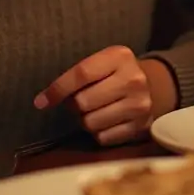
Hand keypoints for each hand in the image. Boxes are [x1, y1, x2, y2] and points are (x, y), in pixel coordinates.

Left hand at [33, 46, 178, 145]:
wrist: (153, 86)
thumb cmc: (115, 74)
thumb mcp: (101, 63)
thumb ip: (77, 76)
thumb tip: (42, 101)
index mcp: (120, 56)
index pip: (81, 74)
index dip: (58, 89)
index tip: (40, 101)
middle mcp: (133, 79)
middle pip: (83, 102)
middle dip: (74, 105)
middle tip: (80, 101)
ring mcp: (140, 104)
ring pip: (90, 123)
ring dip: (85, 120)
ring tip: (95, 111)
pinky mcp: (141, 126)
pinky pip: (102, 138)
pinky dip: (98, 132)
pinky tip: (107, 121)